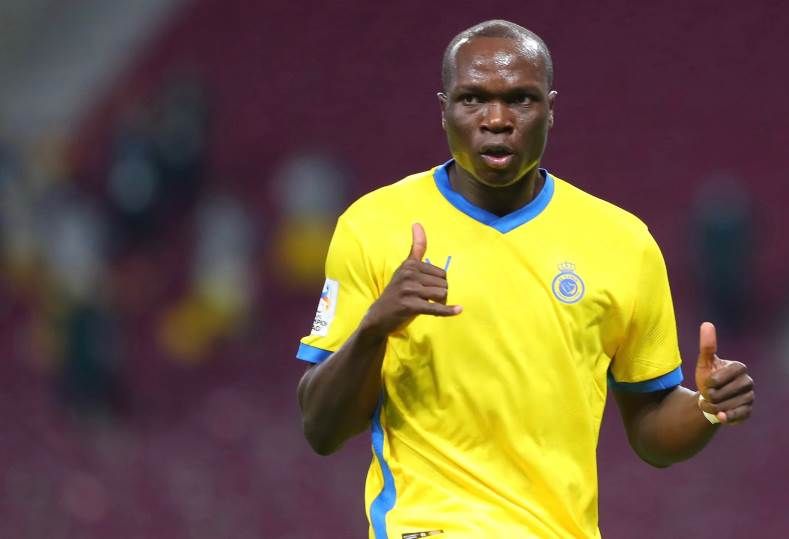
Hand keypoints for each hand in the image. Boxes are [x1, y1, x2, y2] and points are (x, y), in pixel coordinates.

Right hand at [360, 223, 461, 337]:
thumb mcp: (405, 269)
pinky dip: (448, 311)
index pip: (440, 272)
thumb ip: (416, 249)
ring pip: (442, 294)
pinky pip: (436, 308)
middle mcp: (409, 274)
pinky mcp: (410, 306)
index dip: (440, 281)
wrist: (379, 316)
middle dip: (441, 294)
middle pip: (443, 283)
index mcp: (409, 265)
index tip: (431, 285)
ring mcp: (409, 290)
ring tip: (429, 305)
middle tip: (428, 300)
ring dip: (441, 303)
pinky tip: (458, 310)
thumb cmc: (396, 292)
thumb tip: (417, 223)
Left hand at [695, 322, 754, 424]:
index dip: (712, 381)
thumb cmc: (708, 378)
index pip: (725, 375)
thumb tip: (707, 324)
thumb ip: (707, 346)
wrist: (709, 398)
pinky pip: (739, 415)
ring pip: (728, 404)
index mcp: (739, 367)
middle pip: (725, 392)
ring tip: (708, 403)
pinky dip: (728, 417)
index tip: (707, 382)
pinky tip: (720, 416)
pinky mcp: (748, 410)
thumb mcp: (704, 362)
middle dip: (711, 395)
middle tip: (707, 394)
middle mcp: (748, 382)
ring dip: (713, 406)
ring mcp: (749, 397)